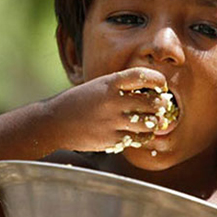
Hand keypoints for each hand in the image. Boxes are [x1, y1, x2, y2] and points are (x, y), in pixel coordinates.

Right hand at [43, 67, 169, 152]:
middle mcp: (113, 101)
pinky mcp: (112, 140)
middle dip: (162, 104)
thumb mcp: (97, 86)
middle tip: (162, 105)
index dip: (157, 79)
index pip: (143, 76)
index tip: (160, 85)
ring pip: (149, 123)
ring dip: (155, 122)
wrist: (54, 122)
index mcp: (109, 83)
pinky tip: (140, 132)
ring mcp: (113, 122)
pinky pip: (138, 139)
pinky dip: (144, 136)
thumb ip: (120, 88)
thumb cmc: (78, 102)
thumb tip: (150, 92)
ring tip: (154, 120)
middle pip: (152, 102)